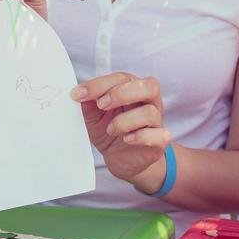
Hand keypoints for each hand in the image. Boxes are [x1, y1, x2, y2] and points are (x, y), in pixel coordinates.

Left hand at [71, 72, 170, 190]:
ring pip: (150, 113)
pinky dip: (141, 137)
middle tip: (101, 105)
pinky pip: (160, 135)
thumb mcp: (94, 117)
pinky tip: (126, 139)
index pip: (122, 78)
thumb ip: (88, 104)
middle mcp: (149, 102)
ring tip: (111, 130)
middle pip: (149, 86)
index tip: (78, 94)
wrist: (122, 159)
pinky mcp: (160, 142)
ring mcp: (157, 122)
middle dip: (121, 94)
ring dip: (125, 121)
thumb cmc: (110, 132)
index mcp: (133, 89)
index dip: (99, 84)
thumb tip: (78, 92)